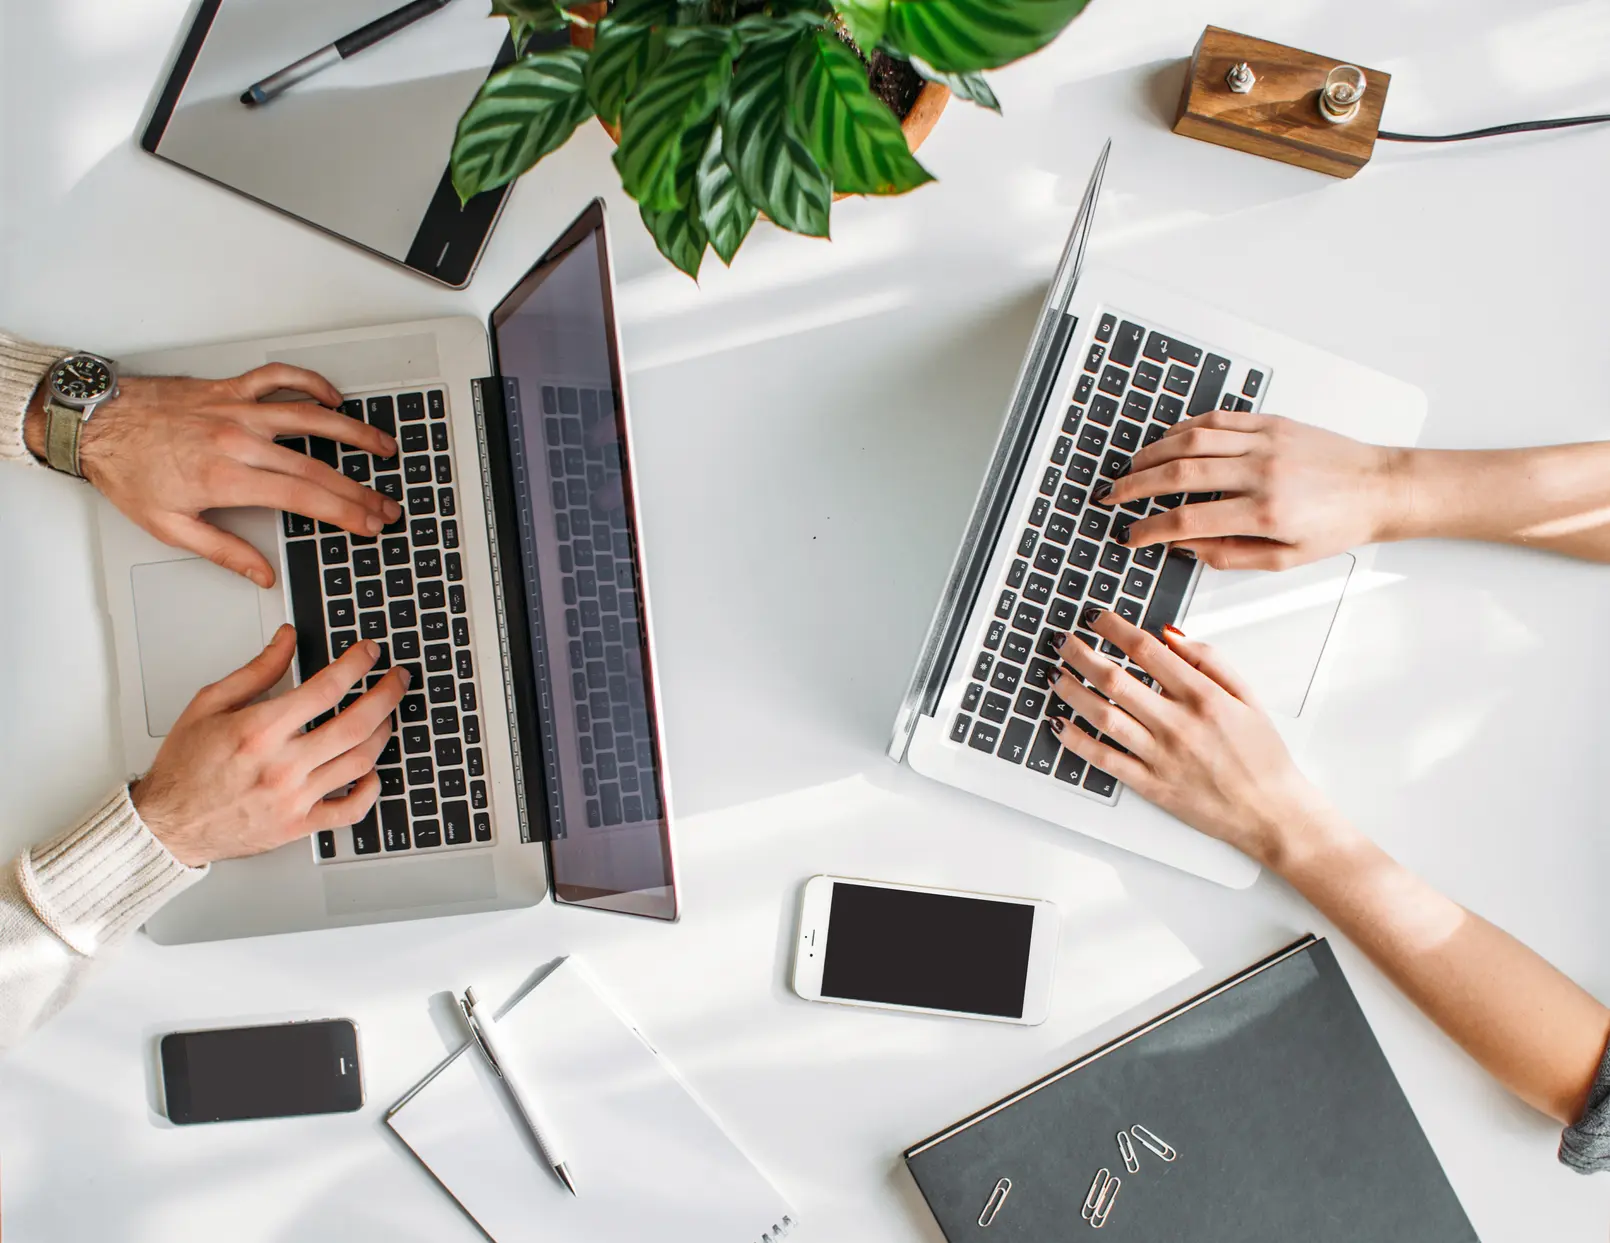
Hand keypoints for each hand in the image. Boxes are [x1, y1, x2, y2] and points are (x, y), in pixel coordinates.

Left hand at [28, 364, 400, 587]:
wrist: (94, 423)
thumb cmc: (127, 471)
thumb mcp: (169, 527)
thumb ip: (223, 551)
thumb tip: (262, 574)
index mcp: (227, 477)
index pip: (304, 497)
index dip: (344, 513)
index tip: (368, 524)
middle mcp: (239, 440)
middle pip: (318, 466)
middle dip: (360, 489)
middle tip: (386, 504)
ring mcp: (237, 410)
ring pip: (312, 416)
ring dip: (355, 433)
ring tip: (383, 447)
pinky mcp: (230, 389)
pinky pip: (281, 378)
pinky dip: (311, 384)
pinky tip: (332, 398)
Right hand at [130, 626, 409, 866]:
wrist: (166, 825)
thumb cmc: (184, 767)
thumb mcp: (209, 704)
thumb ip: (256, 670)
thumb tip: (288, 639)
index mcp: (260, 730)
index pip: (326, 688)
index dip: (357, 664)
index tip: (370, 653)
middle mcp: (283, 765)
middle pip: (357, 724)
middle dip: (387, 694)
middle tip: (397, 679)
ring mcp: (295, 798)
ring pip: (361, 762)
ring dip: (384, 733)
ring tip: (387, 715)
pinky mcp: (299, 825)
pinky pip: (351, 810)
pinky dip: (372, 789)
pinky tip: (372, 771)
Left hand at [1044, 609, 1332, 865]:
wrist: (1270, 811)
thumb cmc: (1262, 755)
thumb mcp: (1247, 697)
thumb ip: (1210, 660)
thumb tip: (1171, 635)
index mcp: (1203, 696)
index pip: (1147, 651)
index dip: (1115, 629)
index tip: (1098, 618)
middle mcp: (1178, 724)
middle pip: (1116, 679)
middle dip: (1082, 654)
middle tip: (1063, 641)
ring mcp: (1161, 755)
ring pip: (1104, 716)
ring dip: (1073, 692)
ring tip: (1056, 674)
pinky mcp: (1151, 784)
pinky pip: (1105, 759)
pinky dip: (1078, 741)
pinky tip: (1059, 723)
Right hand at [1103, 410, 1405, 570]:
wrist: (1380, 488)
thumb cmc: (1337, 526)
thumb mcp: (1284, 560)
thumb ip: (1229, 555)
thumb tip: (1185, 547)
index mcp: (1264, 514)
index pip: (1187, 520)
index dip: (1150, 529)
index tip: (1131, 536)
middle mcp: (1262, 473)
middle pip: (1178, 475)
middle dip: (1136, 486)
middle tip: (1112, 496)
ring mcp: (1266, 442)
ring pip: (1191, 441)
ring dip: (1152, 454)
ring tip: (1130, 468)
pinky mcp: (1272, 422)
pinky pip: (1217, 420)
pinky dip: (1184, 429)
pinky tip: (1166, 442)